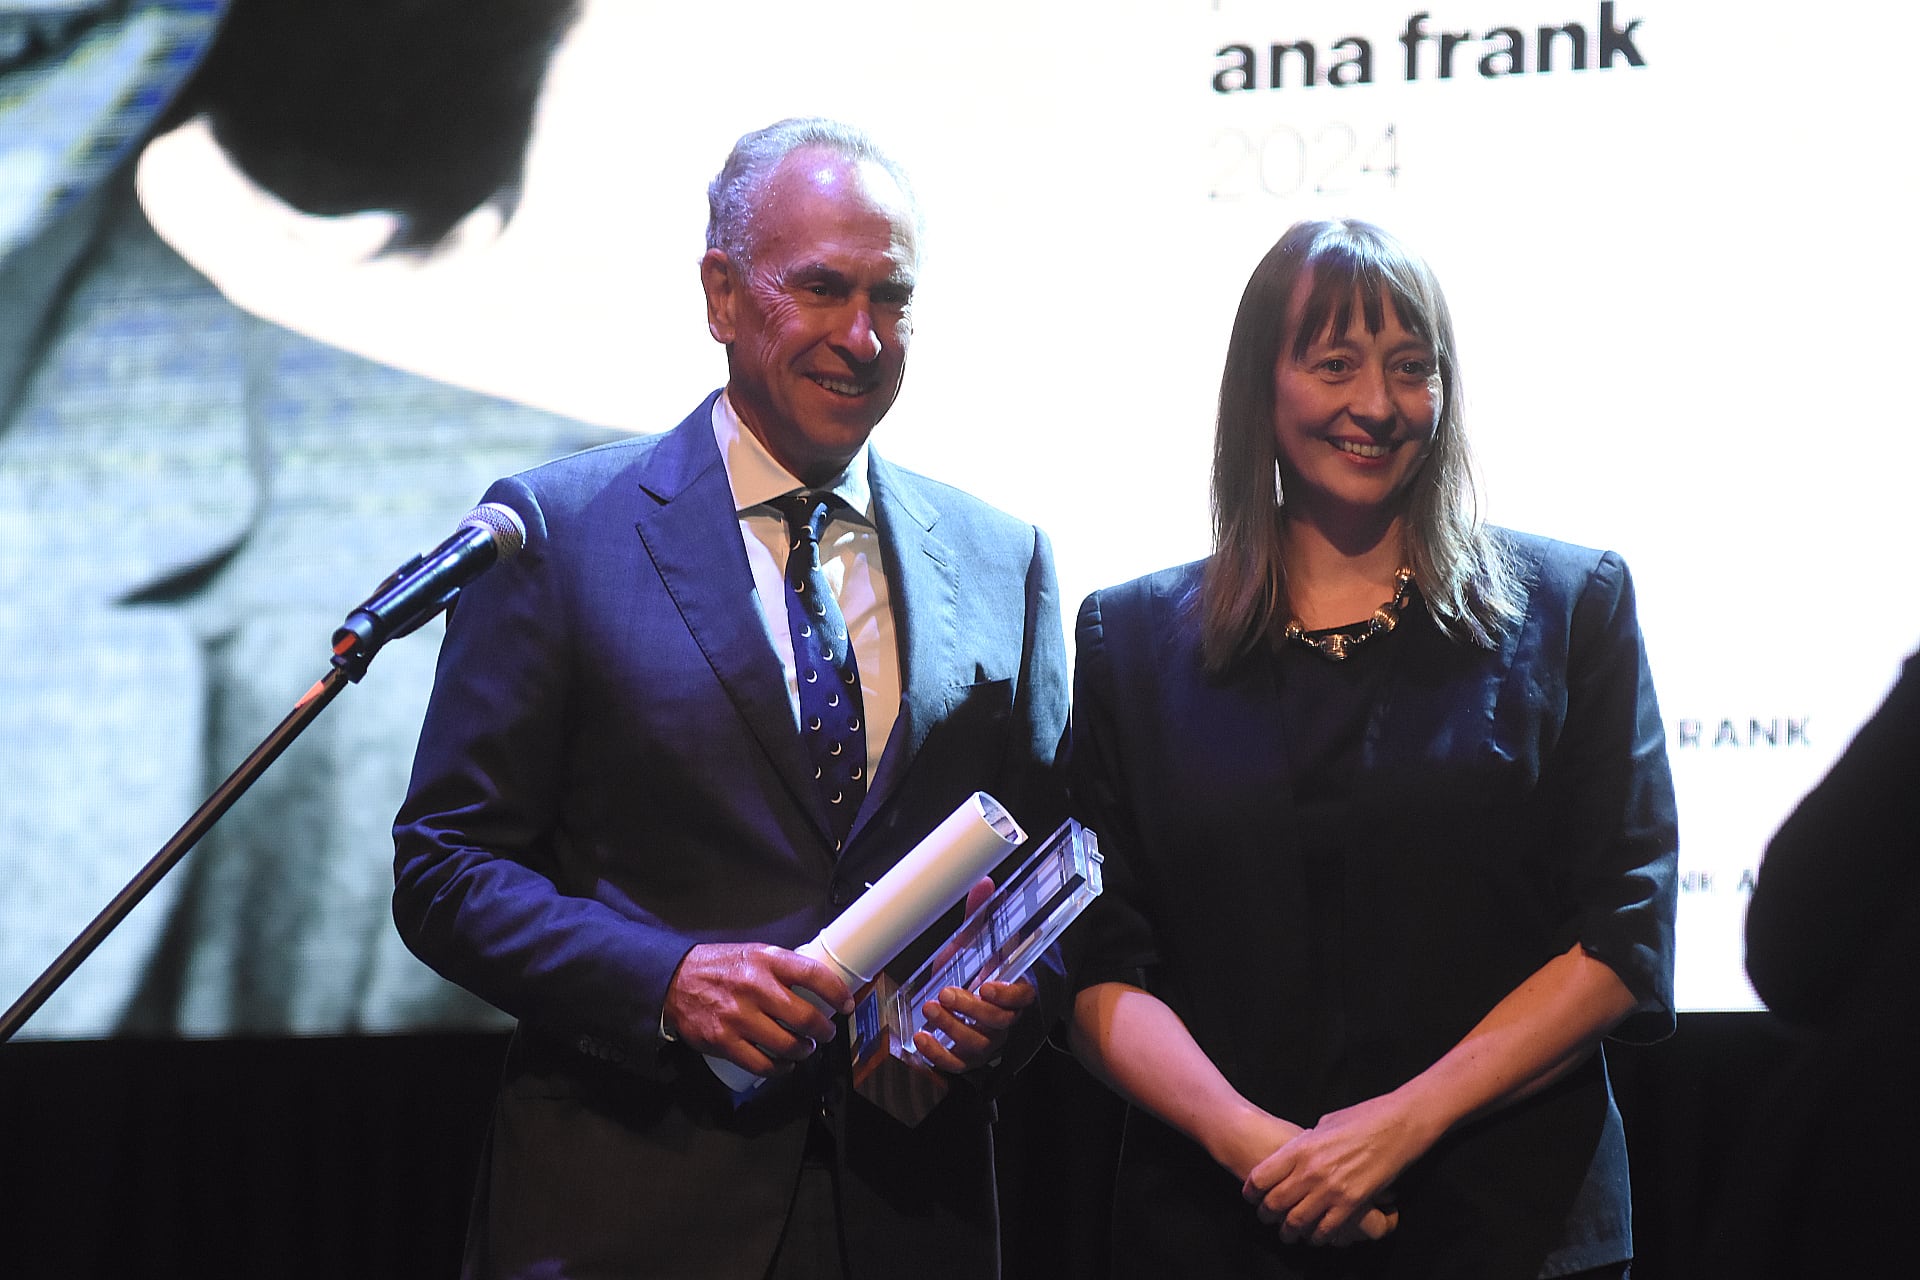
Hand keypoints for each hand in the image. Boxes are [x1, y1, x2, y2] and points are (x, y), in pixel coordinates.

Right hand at [664, 942, 851, 1079]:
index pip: (813, 975)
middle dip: (824, 1031)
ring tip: (805, 1048)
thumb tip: (817, 986)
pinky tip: (784, 1064)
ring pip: (786, 1045)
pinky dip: (779, 1068)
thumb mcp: (753, 953)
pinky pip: (761, 1064)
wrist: (674, 979)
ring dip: (803, 1051)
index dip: (836, 992)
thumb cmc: (720, 967)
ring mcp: (739, 1016)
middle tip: (826, 1033)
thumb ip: (782, 968)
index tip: (846, 1004)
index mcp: (766, 960)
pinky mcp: (724, 1041)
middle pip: (805, 1018)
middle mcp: (755, 987)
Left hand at [909, 876, 1034, 1072]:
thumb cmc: (977, 971)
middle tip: (946, 993)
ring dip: (951, 1028)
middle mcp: (1004, 1021)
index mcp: (1014, 992)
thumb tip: (983, 884)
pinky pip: (958, 1065)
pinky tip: (922, 1040)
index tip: (987, 986)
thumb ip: (980, 917)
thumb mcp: (976, 944)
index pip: (1023, 998)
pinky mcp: (967, 1059)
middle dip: (970, 1009)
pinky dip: (939, 1055)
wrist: (968, 1003)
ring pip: (977, 1044)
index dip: (1008, 995)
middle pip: (997, 1023)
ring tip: (930, 1010)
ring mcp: (987, 1042)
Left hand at [1243, 1092, 1428, 1244]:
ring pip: (1297, 1221)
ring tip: (1286, 1233)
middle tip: (1266, 1218)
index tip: (1251, 1196)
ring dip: (1289, 1230)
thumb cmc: (1362, 1118)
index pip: (1261, 1177)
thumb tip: (1298, 1150)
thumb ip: (1307, 1141)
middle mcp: (1311, 1171)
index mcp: (1300, 1147)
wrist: (1398, 1124)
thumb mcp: (1324, 1123)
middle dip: (1266, 1214)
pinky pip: (1326, 1228)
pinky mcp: (1352, 1203)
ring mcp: (1331, 1189)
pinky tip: (1314, 1235)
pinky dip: (1317, 1236)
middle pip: (1275, 1203)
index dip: (1251, 1191)